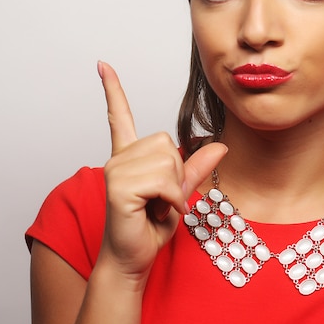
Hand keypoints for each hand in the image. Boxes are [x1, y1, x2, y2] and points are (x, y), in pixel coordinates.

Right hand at [96, 61, 226, 283]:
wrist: (133, 259)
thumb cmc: (150, 227)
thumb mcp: (179, 193)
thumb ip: (195, 168)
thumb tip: (220, 145)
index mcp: (129, 156)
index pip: (120, 116)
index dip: (113, 89)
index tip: (103, 65)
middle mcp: (119, 159)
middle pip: (167, 142)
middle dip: (176, 172)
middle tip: (160, 197)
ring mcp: (115, 171)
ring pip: (168, 160)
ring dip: (173, 188)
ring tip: (156, 205)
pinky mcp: (119, 187)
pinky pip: (164, 181)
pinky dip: (171, 200)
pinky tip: (156, 211)